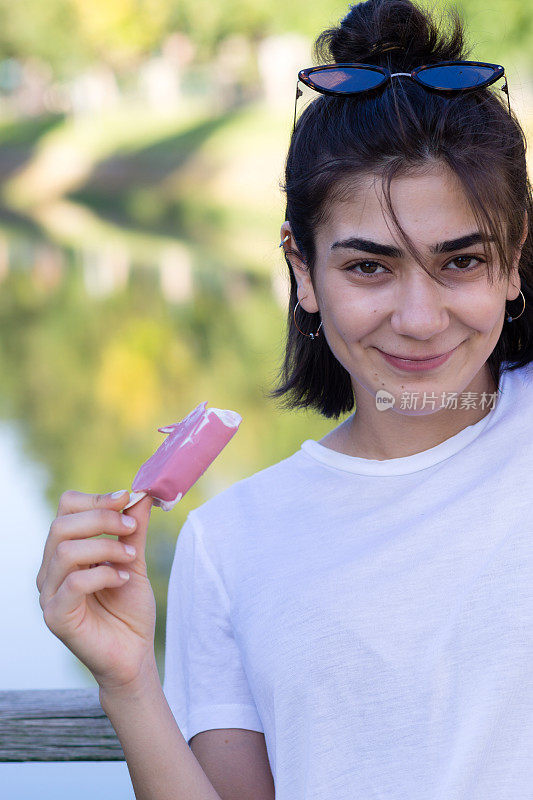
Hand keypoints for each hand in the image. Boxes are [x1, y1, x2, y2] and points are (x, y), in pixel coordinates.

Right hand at [36, 489, 156, 692]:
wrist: (133, 655)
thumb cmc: (129, 609)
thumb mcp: (134, 560)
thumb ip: (134, 529)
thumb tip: (142, 494)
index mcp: (65, 552)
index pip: (66, 509)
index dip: (96, 499)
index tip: (127, 499)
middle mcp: (50, 570)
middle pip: (62, 524)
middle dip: (102, 519)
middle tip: (131, 528)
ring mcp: (49, 594)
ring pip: (65, 551)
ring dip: (105, 547)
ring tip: (130, 559)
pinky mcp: (56, 617)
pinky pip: (73, 584)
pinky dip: (103, 575)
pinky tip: (123, 580)